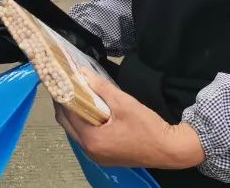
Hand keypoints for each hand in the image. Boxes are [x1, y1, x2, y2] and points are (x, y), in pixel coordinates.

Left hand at [55, 69, 204, 169]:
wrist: (170, 150)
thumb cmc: (147, 127)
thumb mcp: (124, 103)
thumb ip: (101, 87)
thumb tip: (81, 72)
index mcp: (92, 140)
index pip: (67, 114)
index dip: (62, 95)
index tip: (60, 79)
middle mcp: (90, 151)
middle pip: (67, 124)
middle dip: (65, 104)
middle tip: (66, 84)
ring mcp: (97, 156)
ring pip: (75, 131)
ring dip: (74, 114)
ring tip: (77, 93)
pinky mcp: (105, 157)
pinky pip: (86, 137)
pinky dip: (84, 123)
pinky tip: (90, 109)